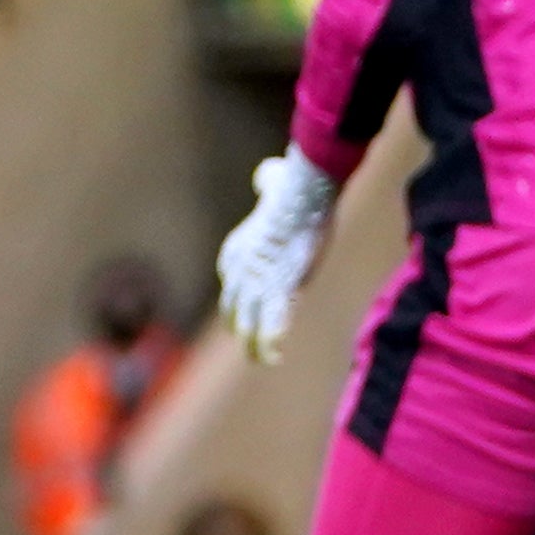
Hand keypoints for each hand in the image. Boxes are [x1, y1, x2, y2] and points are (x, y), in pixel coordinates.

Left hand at [215, 153, 336, 361]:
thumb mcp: (273, 184)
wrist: (300, 194)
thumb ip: (267, 183)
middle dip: (243, 326)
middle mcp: (239, 269)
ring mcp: (256, 281)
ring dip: (255, 344)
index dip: (243, 297)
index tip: (253, 307)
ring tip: (262, 359)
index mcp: (236, 251)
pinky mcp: (278, 288)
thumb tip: (267, 176)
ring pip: (250, 321)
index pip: (234, 283)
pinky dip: (271, 341)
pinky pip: (272, 323)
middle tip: (251, 344)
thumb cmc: (291, 187)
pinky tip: (272, 357)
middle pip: (236, 307)